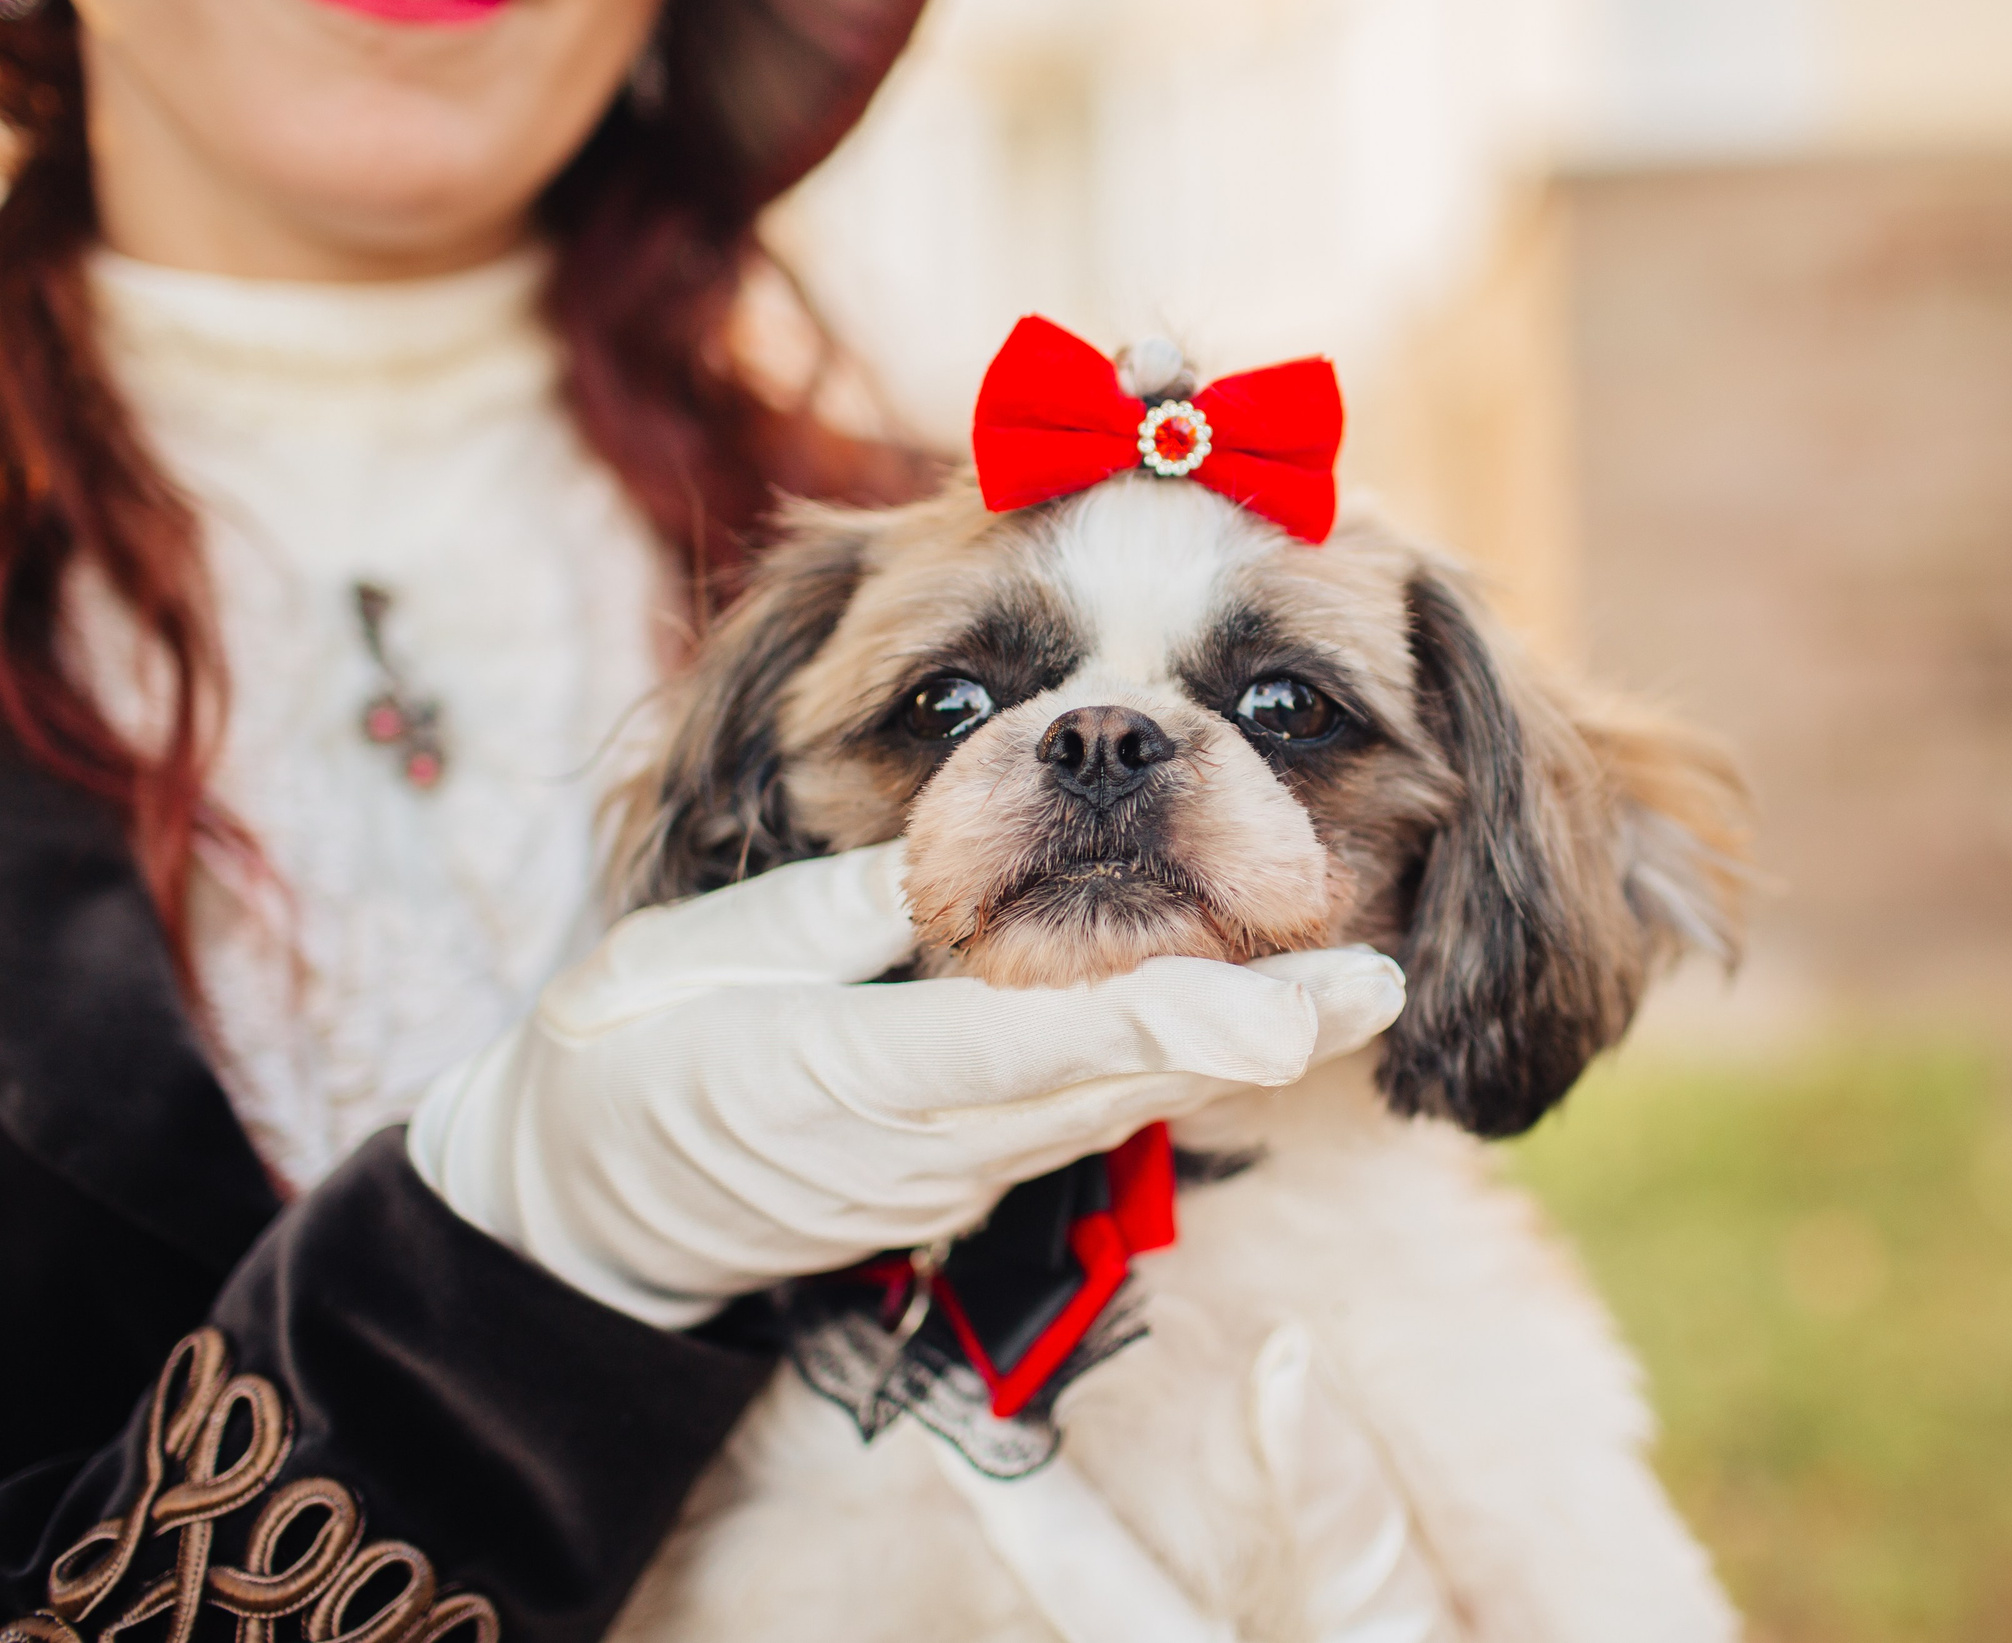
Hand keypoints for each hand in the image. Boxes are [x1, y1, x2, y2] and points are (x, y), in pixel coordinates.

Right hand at [406, 842, 1405, 1327]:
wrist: (584, 1211)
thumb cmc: (624, 1059)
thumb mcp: (699, 961)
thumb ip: (841, 912)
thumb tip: (960, 850)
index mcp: (853, 1072)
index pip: (1039, 1043)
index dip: (1170, 1025)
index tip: (1283, 1011)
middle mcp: (929, 1138)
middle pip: (1117, 1083)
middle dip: (1251, 1038)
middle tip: (1376, 987)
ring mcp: (952, 1170)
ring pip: (1113, 1103)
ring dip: (1231, 1052)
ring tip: (1349, 989)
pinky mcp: (959, 1175)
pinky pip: (1077, 1114)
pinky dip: (1162, 1068)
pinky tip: (1239, 1018)